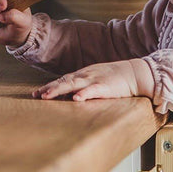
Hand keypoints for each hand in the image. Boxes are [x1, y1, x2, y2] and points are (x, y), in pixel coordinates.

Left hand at [32, 59, 153, 101]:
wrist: (136, 73)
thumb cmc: (117, 79)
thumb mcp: (97, 80)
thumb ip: (84, 87)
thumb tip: (72, 97)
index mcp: (84, 74)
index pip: (63, 80)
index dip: (49, 86)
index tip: (37, 94)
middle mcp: (86, 75)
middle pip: (63, 81)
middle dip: (49, 88)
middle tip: (36, 95)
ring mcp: (95, 80)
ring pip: (73, 84)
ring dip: (58, 90)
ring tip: (46, 96)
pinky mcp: (105, 87)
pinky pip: (92, 90)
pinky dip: (83, 94)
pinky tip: (75, 98)